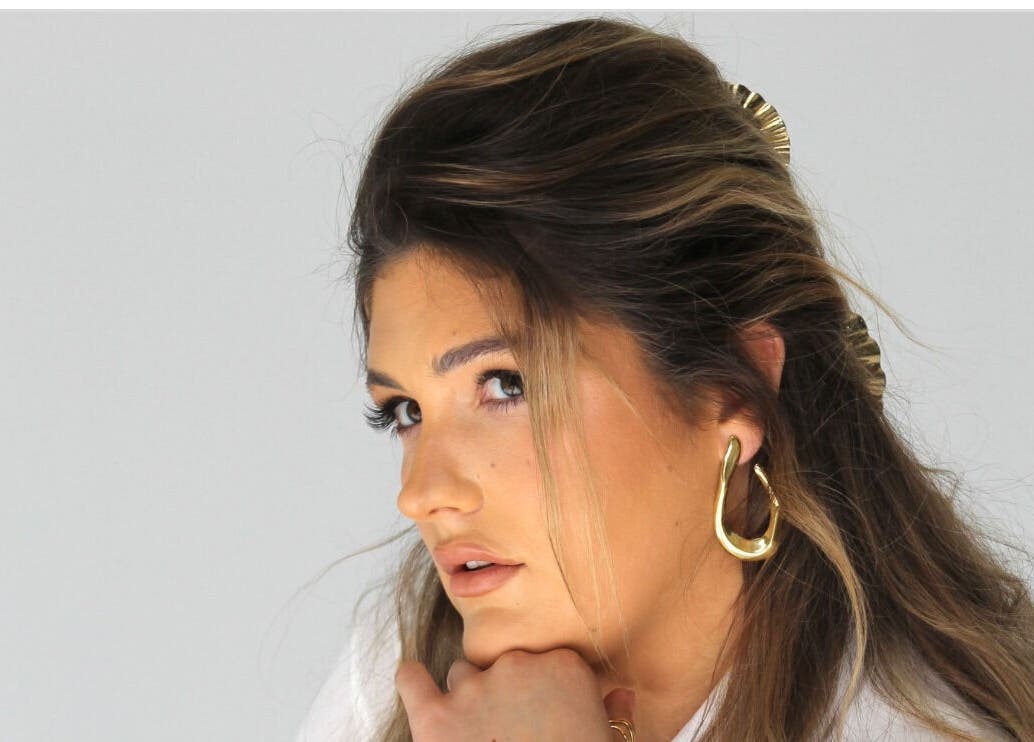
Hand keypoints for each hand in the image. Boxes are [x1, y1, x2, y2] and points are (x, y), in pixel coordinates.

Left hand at [395, 647, 635, 741]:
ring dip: (466, 698)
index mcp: (564, 668)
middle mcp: (518, 666)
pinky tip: (415, 683)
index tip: (548, 718)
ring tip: (476, 735)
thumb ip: (616, 717)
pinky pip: (411, 681)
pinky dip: (411, 681)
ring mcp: (473, 690)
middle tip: (514, 735)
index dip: (546, 692)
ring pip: (462, 676)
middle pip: (504, 666)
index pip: (549, 663)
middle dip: (507, 695)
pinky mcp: (434, 719)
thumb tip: (622, 696)